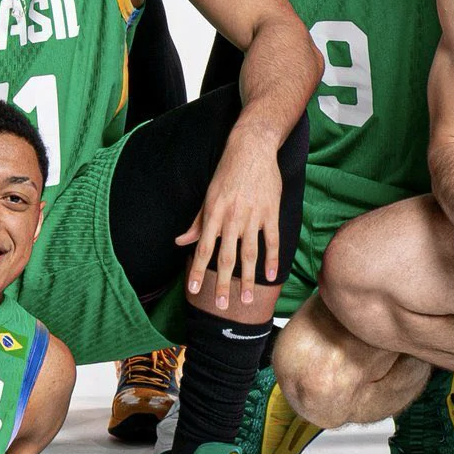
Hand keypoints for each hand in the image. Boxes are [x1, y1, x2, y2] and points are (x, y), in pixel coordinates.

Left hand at [176, 125, 281, 312]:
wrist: (252, 147)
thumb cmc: (227, 171)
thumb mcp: (208, 195)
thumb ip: (197, 222)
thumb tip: (180, 241)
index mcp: (213, 212)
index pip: (203, 248)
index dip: (198, 271)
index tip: (193, 291)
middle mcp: (232, 217)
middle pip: (226, 257)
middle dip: (222, 283)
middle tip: (221, 306)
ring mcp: (253, 216)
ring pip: (250, 254)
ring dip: (248, 279)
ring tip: (246, 300)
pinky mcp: (271, 212)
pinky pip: (273, 240)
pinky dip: (273, 259)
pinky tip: (271, 276)